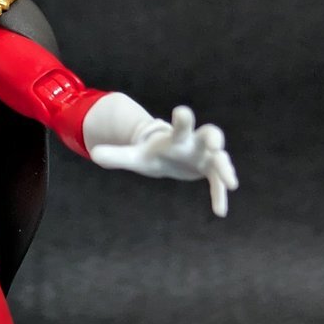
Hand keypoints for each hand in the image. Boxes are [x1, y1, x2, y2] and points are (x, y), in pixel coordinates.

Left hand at [90, 105, 238, 216]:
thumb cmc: (151, 154)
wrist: (165, 157)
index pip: (180, 124)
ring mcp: (205, 156)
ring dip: (225, 169)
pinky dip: (220, 194)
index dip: (182, 118)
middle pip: (209, 134)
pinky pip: (218, 181)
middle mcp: (194, 143)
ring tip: (230, 184)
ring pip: (220, 158)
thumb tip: (94, 154)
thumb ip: (117, 155)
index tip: (181, 112)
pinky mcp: (209, 170)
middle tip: (215, 144)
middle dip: (213, 137)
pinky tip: (220, 211)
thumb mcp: (134, 156)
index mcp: (175, 137)